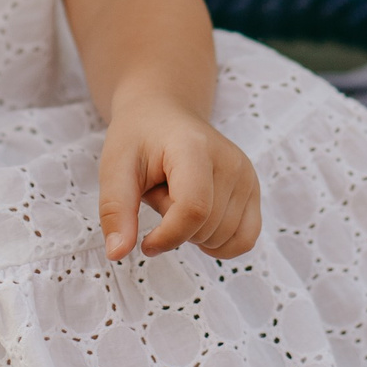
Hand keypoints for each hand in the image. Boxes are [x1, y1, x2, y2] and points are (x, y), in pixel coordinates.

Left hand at [97, 95, 262, 261]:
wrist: (165, 112)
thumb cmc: (138, 137)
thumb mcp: (114, 168)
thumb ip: (115, 211)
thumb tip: (117, 254)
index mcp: (194, 148)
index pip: (193, 209)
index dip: (167, 237)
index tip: (146, 242)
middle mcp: (230, 161)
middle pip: (206, 228)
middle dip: (175, 227)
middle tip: (161, 193)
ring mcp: (246, 175)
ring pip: (222, 238)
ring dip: (194, 232)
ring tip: (179, 197)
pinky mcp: (252, 188)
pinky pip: (245, 239)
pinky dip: (220, 245)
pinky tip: (199, 226)